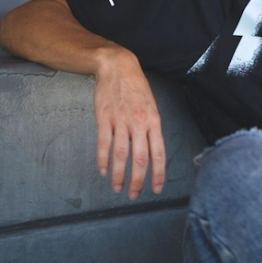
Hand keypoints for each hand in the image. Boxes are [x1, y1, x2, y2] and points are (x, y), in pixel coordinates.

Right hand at [94, 49, 165, 199]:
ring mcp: (121, 121)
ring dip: (119, 175)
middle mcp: (139, 123)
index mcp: (153, 122)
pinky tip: (103, 171)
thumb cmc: (137, 88)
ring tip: (118, 188)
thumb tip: (152, 152)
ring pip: (121, 154)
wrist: (118, 67)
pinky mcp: (104, 118)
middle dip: (138, 181)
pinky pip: (104, 143)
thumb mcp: (151, 107)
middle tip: (134, 195)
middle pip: (140, 159)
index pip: (158, 153)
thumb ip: (152, 129)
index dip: (158, 174)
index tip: (156, 189)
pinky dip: (103, 159)